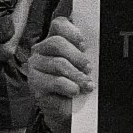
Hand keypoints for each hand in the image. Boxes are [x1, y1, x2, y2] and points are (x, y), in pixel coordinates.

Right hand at [28, 17, 93, 132]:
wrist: (67, 107)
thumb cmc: (77, 80)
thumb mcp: (83, 63)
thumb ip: (86, 51)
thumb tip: (98, 46)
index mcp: (54, 39)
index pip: (58, 24)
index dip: (72, 31)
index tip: (84, 44)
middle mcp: (41, 49)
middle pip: (57, 42)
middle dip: (77, 56)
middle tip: (89, 67)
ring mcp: (35, 66)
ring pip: (58, 63)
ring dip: (77, 74)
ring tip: (87, 84)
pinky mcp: (34, 83)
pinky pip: (55, 81)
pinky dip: (69, 86)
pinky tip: (75, 91)